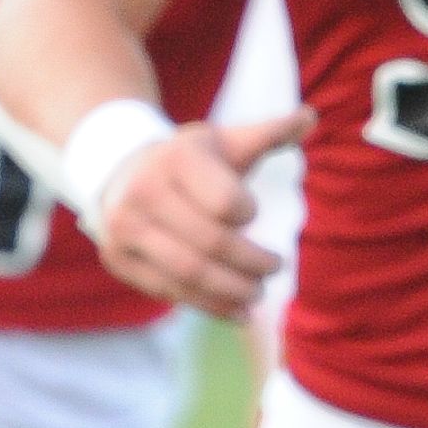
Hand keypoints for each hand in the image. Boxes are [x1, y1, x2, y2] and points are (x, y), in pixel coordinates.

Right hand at [88, 112, 314, 321]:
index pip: (225, 202)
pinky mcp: (119, 260)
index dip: (248, 213)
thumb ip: (267, 134)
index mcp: (175, 160)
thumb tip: (309, 118)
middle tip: (275, 268)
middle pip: (211, 244)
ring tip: (258, 293)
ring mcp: (125, 230)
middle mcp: (142, 193)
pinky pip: (170, 292)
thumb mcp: (223, 141)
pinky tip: (237, 310)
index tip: (253, 215)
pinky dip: (209, 306)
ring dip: (233, 291)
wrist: (118, 171)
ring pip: (190, 274)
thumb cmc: (186, 160)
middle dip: (252, 263)